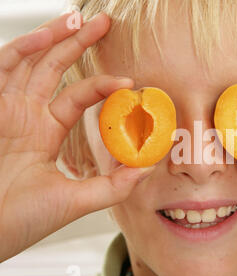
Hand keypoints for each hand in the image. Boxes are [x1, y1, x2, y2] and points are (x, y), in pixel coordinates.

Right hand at [0, 13, 151, 261]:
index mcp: (45, 132)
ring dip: (52, 36)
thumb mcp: (75, 200)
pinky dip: (24, 49)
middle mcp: (25, 115)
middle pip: (54, 68)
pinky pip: (5, 67)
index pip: (78, 96)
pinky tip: (48, 37)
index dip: (103, 85)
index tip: (131, 81)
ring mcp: (5, 108)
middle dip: (78, 42)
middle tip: (105, 22)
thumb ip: (112, 186)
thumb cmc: (21, 221)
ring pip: (30, 60)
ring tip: (79, 18)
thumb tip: (148, 168)